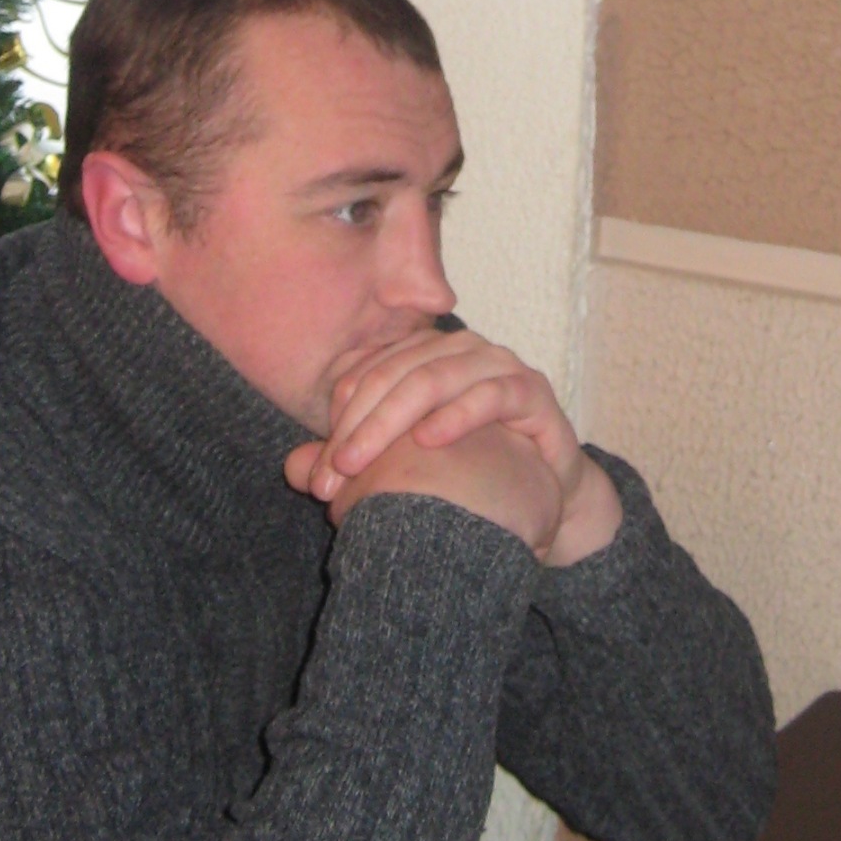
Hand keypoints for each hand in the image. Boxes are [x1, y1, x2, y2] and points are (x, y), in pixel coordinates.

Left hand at [298, 328, 622, 564]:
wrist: (546, 490)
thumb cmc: (471, 471)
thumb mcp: (403, 465)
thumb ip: (355, 459)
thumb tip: (295, 469)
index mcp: (423, 355)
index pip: (367, 372)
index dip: (338, 417)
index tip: (318, 471)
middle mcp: (458, 350)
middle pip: (394, 374)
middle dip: (358, 426)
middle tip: (334, 474)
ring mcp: (497, 365)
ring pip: (433, 378)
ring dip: (391, 422)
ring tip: (362, 462)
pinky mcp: (532, 390)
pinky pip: (490, 394)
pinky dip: (457, 415)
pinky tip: (429, 440)